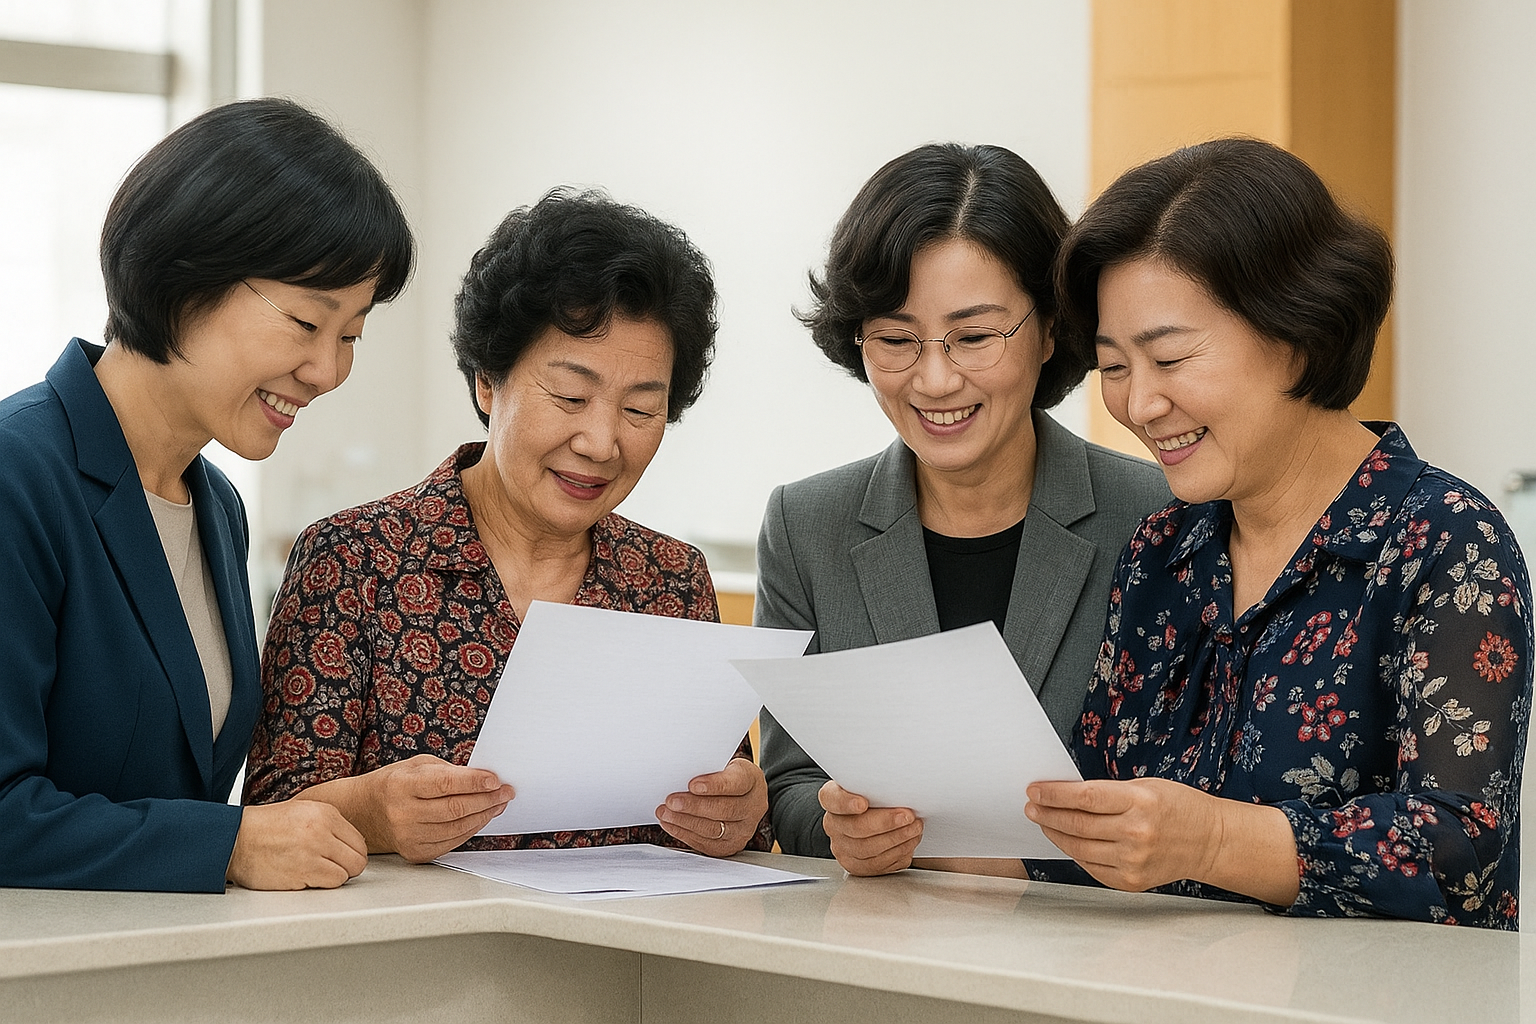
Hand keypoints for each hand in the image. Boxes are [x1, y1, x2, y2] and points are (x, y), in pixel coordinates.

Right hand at [226, 799, 367, 889]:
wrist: (233, 839)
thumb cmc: (264, 828)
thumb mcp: (303, 812)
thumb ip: (329, 824)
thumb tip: (351, 844)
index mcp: (325, 813)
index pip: (359, 840)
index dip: (351, 853)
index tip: (340, 858)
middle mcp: (322, 830)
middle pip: (359, 858)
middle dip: (348, 866)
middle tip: (332, 868)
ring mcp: (313, 851)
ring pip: (348, 872)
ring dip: (335, 876)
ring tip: (316, 872)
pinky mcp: (303, 871)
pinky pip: (332, 882)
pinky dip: (322, 884)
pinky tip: (306, 877)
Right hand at [302, 754, 514, 862]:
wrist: (365, 812)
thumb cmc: (395, 784)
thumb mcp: (416, 766)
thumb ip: (448, 771)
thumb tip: (483, 779)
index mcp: (401, 785)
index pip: (445, 784)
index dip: (474, 782)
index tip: (496, 780)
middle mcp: (402, 813)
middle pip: (455, 809)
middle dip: (487, 799)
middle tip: (506, 791)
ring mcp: (408, 836)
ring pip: (457, 828)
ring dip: (484, 815)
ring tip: (498, 803)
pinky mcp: (416, 852)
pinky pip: (452, 842)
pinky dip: (471, 829)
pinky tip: (481, 817)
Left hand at [656, 757, 766, 855]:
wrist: (742, 795)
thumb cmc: (727, 776)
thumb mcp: (723, 764)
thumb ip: (707, 768)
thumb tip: (679, 774)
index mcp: (752, 781)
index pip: (736, 784)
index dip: (714, 785)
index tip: (693, 784)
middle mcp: (753, 807)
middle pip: (725, 810)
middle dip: (694, 806)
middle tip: (672, 801)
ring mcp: (744, 830)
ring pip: (714, 830)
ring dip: (685, 822)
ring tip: (666, 813)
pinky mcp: (730, 845)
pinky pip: (706, 844)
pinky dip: (685, 834)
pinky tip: (671, 824)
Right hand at [819, 780, 921, 875]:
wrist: (867, 817)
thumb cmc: (870, 797)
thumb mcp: (868, 784)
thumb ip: (876, 783)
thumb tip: (899, 781)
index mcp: (831, 799)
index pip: (833, 799)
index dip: (846, 803)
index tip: (863, 803)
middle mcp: (833, 825)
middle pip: (856, 828)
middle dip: (886, 823)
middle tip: (907, 816)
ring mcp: (842, 847)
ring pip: (868, 849)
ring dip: (897, 839)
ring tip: (915, 828)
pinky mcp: (855, 865)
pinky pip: (877, 864)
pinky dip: (898, 853)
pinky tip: (909, 841)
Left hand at [1025, 778, 1224, 891]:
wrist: (1209, 840)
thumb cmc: (1177, 807)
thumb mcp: (1145, 787)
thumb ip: (1107, 793)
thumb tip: (1064, 795)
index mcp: (1140, 802)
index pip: (1085, 797)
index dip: (1054, 794)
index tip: (1034, 790)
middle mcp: (1136, 833)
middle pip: (1077, 824)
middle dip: (1047, 814)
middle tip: (1031, 806)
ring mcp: (1134, 860)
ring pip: (1079, 847)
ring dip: (1055, 834)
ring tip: (1043, 822)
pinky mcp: (1131, 881)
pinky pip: (1091, 866)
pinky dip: (1074, 853)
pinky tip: (1066, 841)